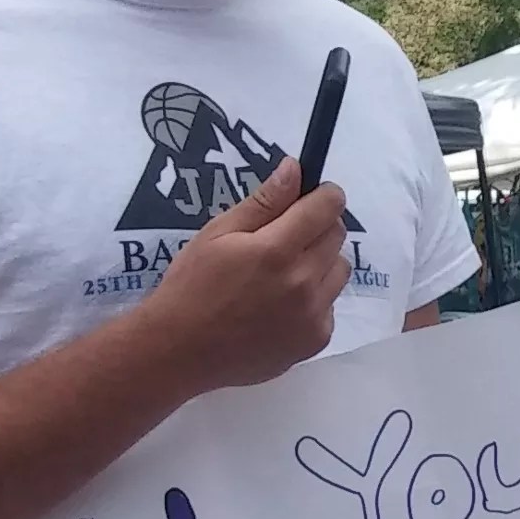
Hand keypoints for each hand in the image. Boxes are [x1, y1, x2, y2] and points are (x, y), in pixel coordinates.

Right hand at [144, 160, 350, 391]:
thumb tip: (295, 168)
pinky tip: (281, 305)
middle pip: (337, 236)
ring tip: (284, 272)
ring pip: (339, 270)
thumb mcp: (218, 234)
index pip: (327, 208)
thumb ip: (263, 202)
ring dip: (321, 262)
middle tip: (288, 235)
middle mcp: (303, 282)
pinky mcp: (315, 340)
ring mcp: (313, 315)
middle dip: (319, 226)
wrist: (180, 350)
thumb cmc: (192, 285)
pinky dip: (315, 298)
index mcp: (277, 250)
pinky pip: (330, 305)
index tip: (314, 195)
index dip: (325, 195)